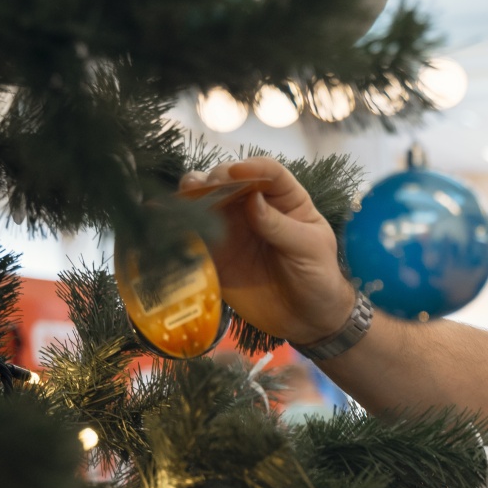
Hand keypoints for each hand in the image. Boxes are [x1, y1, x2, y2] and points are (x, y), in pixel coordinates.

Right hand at [178, 158, 355, 344]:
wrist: (306, 320)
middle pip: (230, 180)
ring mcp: (232, 228)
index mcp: (286, 200)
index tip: (237, 172)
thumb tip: (252, 199)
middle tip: (207, 187)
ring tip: (185, 196)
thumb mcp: (309, 250)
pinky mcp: (216, 253)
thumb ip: (280, 225)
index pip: (269, 172)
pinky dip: (180, 225)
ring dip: (193, 194)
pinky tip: (169, 220)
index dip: (252, 167)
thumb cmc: (318, 278)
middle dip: (216, 179)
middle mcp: (255, 207)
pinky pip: (195, 234)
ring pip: (206, 201)